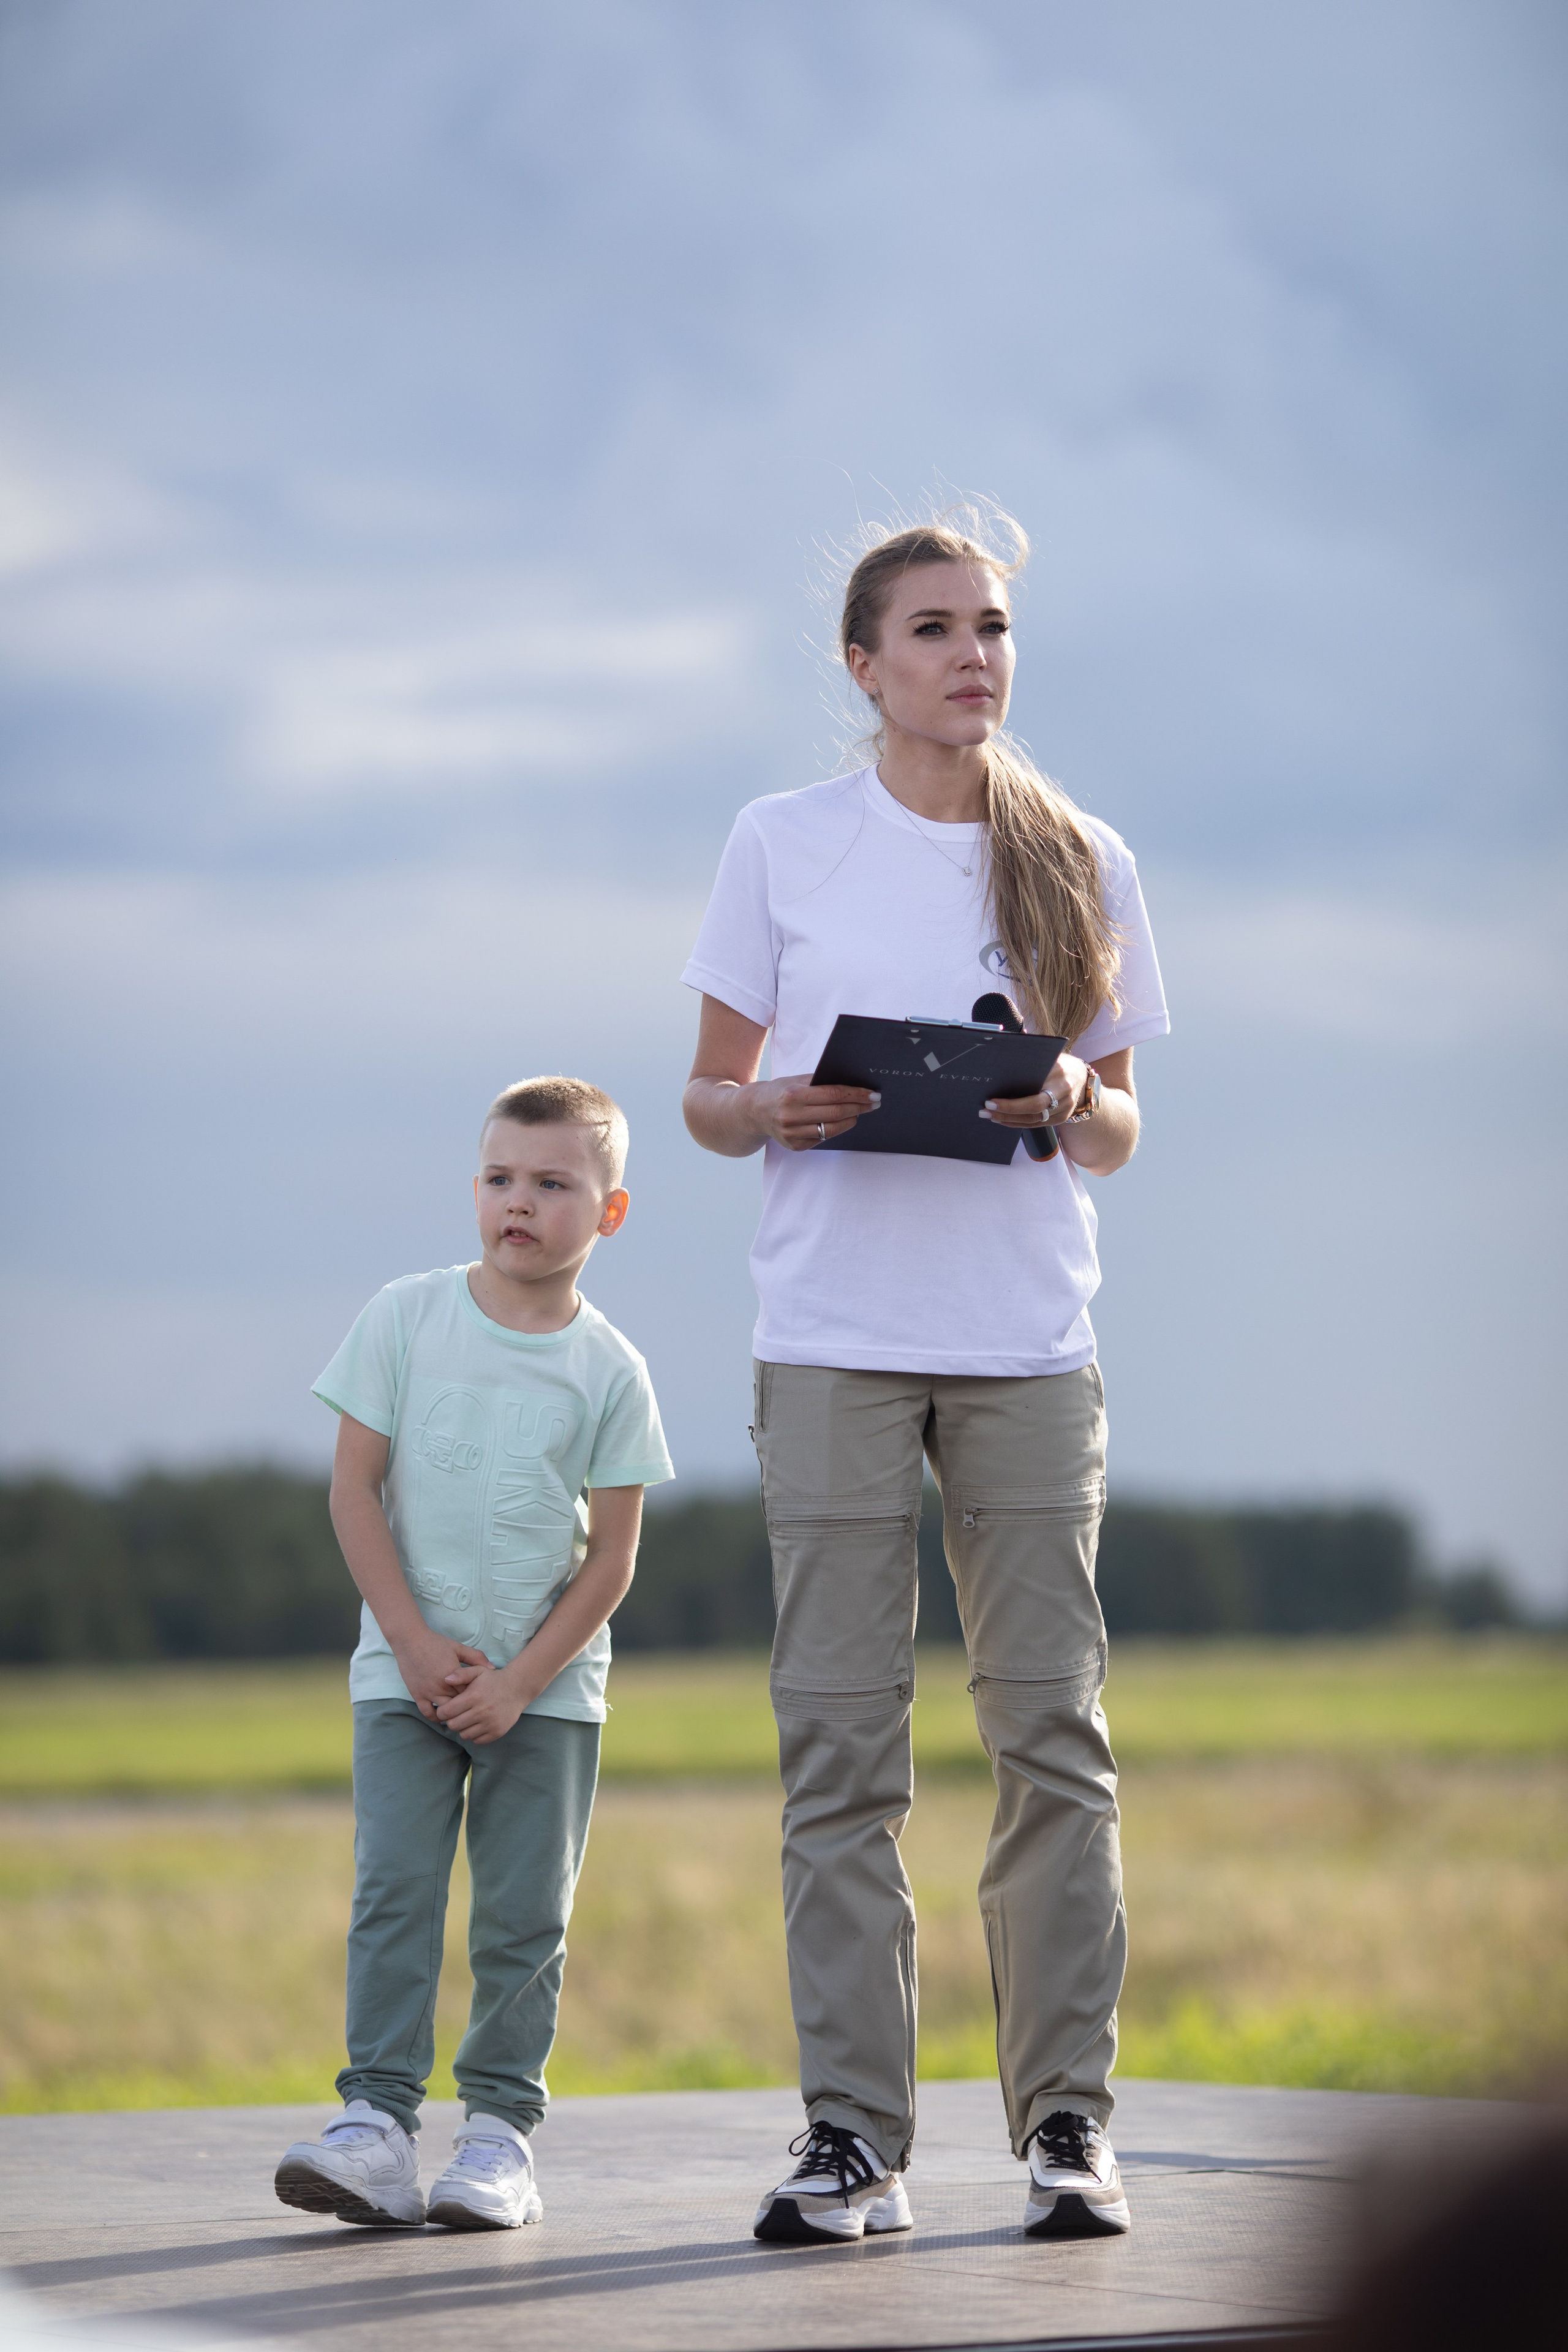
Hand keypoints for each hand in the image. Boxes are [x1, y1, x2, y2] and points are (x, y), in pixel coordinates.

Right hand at [390, 1629, 490, 1718]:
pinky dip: (436, 1717)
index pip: (470, 1693)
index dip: (476, 1696)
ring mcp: (429, 1693)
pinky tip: (442, 1716)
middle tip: (472, 1707)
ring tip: (460, 1713)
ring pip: (445, 1712)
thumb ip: (476, 1657)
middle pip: (460, 1705)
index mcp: (454, 1675)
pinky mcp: (418, 1695)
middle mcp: (442, 1686)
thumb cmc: (435, 1643)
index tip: (479, 1696)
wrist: (410, 1641)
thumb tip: (492, 1668)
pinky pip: (428, 1713)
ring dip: (453, 1714)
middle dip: (466, 1706)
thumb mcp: (458, 1648)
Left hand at [434, 1662, 525, 1745]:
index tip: (445, 1709)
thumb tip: (445, 1679)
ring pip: (464, 1735)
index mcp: (473, 1696)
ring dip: (463, 1728)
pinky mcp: (497, 1732)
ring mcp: (490, 1723)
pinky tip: (477, 1724)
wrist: (517, 1689)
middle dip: (451, 1721)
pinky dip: (474, 1734)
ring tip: (467, 1719)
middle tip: (456, 1714)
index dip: (442, 1711)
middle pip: (453, 1725)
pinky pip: (477, 1740)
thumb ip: (461, 1674)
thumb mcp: (478, 1671)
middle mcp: (481, 1712)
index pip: (446, 1712)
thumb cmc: (493, 1680)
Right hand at [749, 1075, 880, 1151]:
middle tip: (873, 1103)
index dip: (856, 1094)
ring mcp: (792, 1134)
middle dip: (858, 1107)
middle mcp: (791, 1116)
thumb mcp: (796, 1081)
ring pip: (831, 1129)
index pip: (833, 1095)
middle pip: (836, 1113)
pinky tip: (841, 1122)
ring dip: (850, 1120)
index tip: (872, 1094)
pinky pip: (822, 1138)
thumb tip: (851, 1083)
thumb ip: (820, 1082)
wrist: (754, 1111)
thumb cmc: (780, 1092)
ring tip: (859, 1112)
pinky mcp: (795, 1146)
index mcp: (793, 1095)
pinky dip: (835, 1129)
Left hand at [980, 1053, 1086, 1132]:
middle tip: (985, 1110)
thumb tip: (1004, 1052)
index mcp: (1060, 1075)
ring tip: (989, 1115)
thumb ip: (1029, 1056)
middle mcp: (1065, 1094)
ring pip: (1033, 1120)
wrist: (1081, 1076)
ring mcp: (1065, 1109)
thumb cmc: (1058, 1063)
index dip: (1012, 1103)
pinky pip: (1037, 1124)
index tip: (991, 1100)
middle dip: (1006, 1112)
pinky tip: (1003, 1119)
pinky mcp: (1062, 1118)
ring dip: (1008, 1119)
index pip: (1034, 1096)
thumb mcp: (1048, 1056)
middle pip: (1033, 1110)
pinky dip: (1017, 1123)